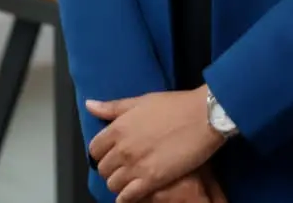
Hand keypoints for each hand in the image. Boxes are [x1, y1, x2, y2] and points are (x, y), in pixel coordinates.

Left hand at [86, 89, 224, 202]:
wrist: (202, 116)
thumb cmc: (174, 105)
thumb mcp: (142, 100)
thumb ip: (113, 107)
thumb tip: (89, 105)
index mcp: (118, 127)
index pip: (94, 149)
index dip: (102, 151)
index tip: (111, 152)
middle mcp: (122, 148)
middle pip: (103, 169)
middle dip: (111, 168)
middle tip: (123, 165)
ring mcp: (135, 166)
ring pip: (112, 185)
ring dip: (119, 183)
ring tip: (131, 178)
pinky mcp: (151, 180)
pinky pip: (127, 197)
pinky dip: (126, 198)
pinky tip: (134, 192)